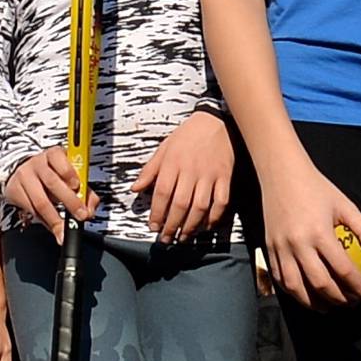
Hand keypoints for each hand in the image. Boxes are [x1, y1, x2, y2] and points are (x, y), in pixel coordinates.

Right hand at [4, 145, 96, 243]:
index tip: (77, 186)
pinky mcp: (14, 191)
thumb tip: (90, 208)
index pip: (58, 158)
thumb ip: (84, 191)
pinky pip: (31, 211)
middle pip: (52, 182)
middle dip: (69, 201)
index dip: (68, 172)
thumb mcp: (70, 175)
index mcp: (54, 155)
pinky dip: (44, 222)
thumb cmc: (52, 174)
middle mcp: (37, 164)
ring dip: (55, 218)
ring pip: (40, 201)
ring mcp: (24, 177)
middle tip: (81, 215)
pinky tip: (53, 227)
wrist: (22, 171)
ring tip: (65, 230)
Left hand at [132, 111, 234, 243]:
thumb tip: (135, 189)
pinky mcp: (225, 177)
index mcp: (172, 164)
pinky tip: (206, 227)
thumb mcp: (163, 148)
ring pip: (200, 207)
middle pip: (180, 204)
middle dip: (172, 226)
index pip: (162, 194)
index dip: (157, 213)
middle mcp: (190, 171)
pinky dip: (214, 217)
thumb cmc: (186, 136)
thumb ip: (149, 170)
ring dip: (191, 226)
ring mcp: (210, 175)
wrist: (215, 121)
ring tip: (183, 237)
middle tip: (166, 239)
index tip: (153, 227)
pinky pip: (221, 202)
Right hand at [259, 154, 360, 307]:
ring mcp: (280, 248)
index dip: (359, 287)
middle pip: (320, 283)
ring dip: (313, 302)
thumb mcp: (345, 205)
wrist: (280, 174)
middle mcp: (298, 244)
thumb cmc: (316, 188)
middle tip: (353, 303)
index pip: (344, 270)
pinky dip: (293, 291)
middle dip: (340, 299)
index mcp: (319, 233)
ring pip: (296, 286)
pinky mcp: (268, 248)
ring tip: (328, 307)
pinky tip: (305, 295)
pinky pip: (279, 277)